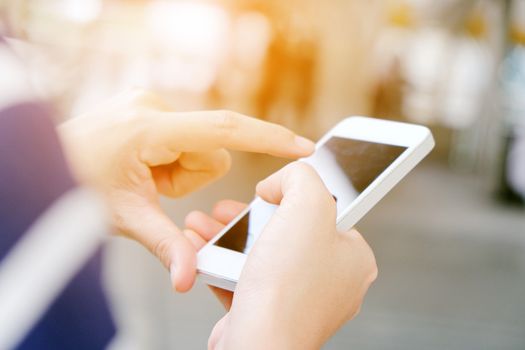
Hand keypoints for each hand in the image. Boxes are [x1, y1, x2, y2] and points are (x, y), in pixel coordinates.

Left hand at [58, 89, 314, 291]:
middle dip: (189, 178)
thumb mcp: (125, 218)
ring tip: (146, 176)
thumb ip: (167, 245)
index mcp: (150, 130)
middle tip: (155, 187)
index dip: (269, 138)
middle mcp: (154, 107)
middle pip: (210, 151)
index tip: (303, 147)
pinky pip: (182, 137)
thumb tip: (190, 279)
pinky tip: (143, 165)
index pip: (226, 130)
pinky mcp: (149, 107)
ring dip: (180, 170)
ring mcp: (150, 104)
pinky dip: (171, 159)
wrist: (41, 165)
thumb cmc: (75, 185)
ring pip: (198, 146)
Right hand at [185, 162, 377, 349]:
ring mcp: (298, 299)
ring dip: (227, 236)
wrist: (258, 345)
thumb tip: (280, 183)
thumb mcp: (308, 204)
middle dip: (247, 216)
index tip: (269, 192)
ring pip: (259, 254)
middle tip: (228, 207)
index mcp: (352, 257)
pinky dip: (219, 263)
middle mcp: (329, 280)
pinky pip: (242, 278)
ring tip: (204, 223)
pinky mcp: (268, 312)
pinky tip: (201, 249)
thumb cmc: (288, 288)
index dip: (293, 196)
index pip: (326, 212)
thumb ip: (301, 176)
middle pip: (285, 231)